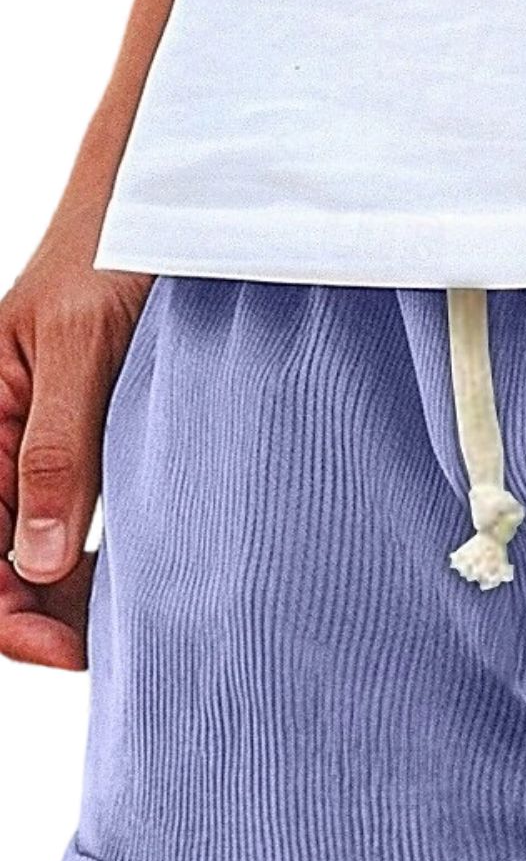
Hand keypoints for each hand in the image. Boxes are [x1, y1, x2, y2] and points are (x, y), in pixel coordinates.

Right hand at [0, 227, 149, 670]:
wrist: (173, 206)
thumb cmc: (115, 253)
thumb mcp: (82, 350)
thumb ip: (60, 452)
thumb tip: (37, 563)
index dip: (3, 611)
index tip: (61, 647)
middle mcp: (6, 443)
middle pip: (5, 563)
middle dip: (43, 617)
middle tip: (107, 654)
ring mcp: (55, 451)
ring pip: (49, 555)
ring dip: (80, 600)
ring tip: (138, 631)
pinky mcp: (105, 450)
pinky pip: (94, 526)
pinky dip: (110, 565)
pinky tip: (147, 588)